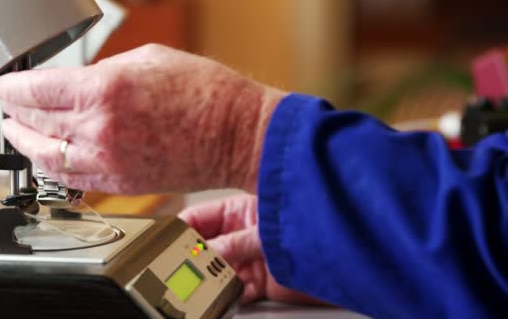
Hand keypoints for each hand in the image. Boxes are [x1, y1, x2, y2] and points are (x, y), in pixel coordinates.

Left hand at [0, 44, 284, 193]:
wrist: (237, 135)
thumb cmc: (207, 94)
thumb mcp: (150, 59)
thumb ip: (104, 71)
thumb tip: (81, 82)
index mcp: (104, 91)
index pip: (35, 91)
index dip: (12, 87)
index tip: (5, 86)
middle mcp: (99, 129)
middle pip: (34, 124)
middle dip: (15, 114)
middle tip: (10, 107)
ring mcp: (108, 162)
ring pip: (46, 158)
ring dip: (26, 145)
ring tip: (19, 135)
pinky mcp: (120, 184)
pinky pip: (72, 180)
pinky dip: (52, 169)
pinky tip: (48, 159)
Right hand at [179, 195, 322, 303]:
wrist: (343, 253)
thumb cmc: (308, 224)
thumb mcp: (264, 232)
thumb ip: (233, 243)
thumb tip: (205, 253)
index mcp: (238, 211)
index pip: (198, 219)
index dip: (180, 231)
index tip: (165, 243)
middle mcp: (240, 235)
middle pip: (204, 248)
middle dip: (191, 260)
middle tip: (177, 270)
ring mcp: (248, 259)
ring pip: (216, 272)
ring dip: (208, 281)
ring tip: (196, 287)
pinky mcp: (259, 283)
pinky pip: (233, 291)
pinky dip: (226, 296)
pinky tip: (221, 297)